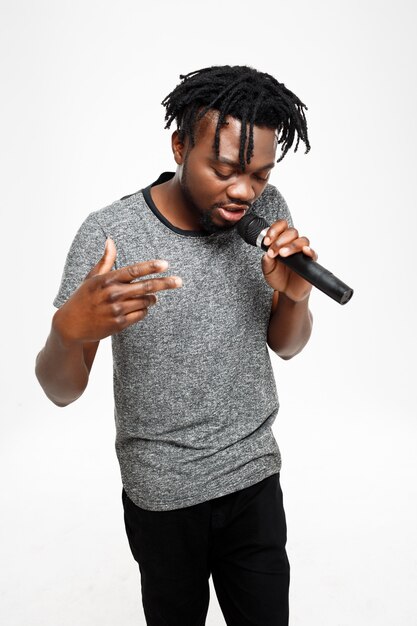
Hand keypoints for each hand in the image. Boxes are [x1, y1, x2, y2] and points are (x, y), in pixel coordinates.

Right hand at [53, 238, 182, 344]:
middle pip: (146, 287)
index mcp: (107, 279)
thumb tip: (110, 241)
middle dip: (165, 283)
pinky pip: (141, 314)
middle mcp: (113, 294)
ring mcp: (116, 310)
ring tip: (151, 297)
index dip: (150, 267)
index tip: (165, 264)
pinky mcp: (119, 324)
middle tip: (179, 281)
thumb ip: (105, 261)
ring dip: (152, 299)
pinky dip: (144, 310)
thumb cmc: (83, 298)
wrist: (71, 325)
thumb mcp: (92, 278)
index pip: (133, 270)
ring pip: (146, 302)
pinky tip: (140, 308)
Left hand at [261, 220, 317, 301]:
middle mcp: (292, 243)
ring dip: (292, 246)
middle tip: (273, 251)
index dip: (274, 230)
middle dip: (280, 240)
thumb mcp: (267, 269)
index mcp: (281, 240)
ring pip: (302, 240)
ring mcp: (302, 251)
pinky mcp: (310, 261)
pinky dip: (309, 251)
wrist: (287, 290)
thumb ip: (266, 261)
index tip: (267, 241)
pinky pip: (313, 253)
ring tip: (283, 254)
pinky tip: (304, 251)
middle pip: (291, 232)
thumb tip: (267, 254)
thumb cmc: (278, 276)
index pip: (281, 226)